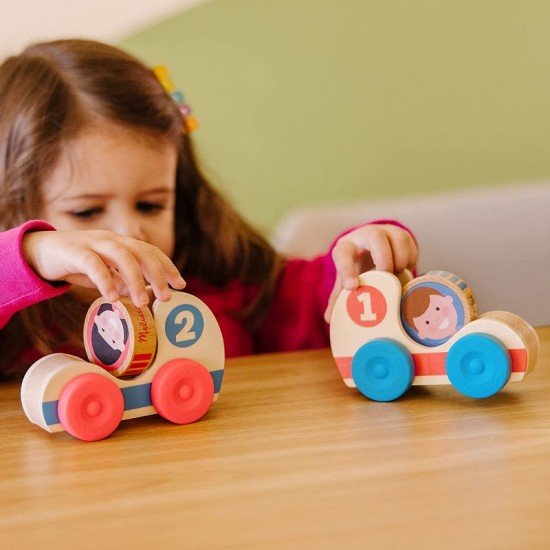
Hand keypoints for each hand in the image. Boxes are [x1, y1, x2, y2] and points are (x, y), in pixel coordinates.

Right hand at [23, 230, 185, 307]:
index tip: (181, 285)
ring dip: (135, 280)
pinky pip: (94, 264)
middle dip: (158, 274)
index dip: (167, 267)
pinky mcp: (75, 251)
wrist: (39, 251)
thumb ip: (120, 280)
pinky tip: (112, 298)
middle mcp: (112, 240)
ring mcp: (93, 242)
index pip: (151, 252)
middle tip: (166, 297)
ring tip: (142, 303)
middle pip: (142, 252)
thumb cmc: (76, 262)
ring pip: (122, 256)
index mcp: (122, 243)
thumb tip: (137, 293)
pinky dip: (106, 280)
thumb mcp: (103, 273)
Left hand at [324, 224, 417, 321]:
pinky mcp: (403, 234)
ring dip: (400, 261)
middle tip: (386, 278)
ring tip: (395, 276)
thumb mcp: (346, 278)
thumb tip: (329, 318)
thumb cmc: (356, 266)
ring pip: (398, 239)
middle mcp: (365, 234)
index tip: (352, 287)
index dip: (346, 271)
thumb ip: (339, 297)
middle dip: (383, 259)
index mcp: (346, 247)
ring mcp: (386, 231)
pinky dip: (410, 261)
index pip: (342, 255)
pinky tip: (403, 271)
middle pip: (375, 236)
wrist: (371, 248)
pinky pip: (411, 246)